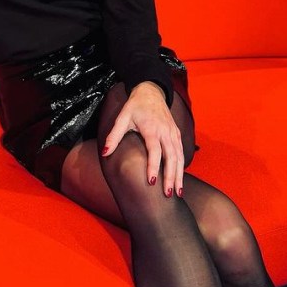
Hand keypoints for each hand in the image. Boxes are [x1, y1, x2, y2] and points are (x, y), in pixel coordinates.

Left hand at [101, 81, 183, 196]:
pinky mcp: (176, 134)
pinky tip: (180, 179)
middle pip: (171, 157)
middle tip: (167, 194)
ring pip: (179, 157)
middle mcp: (165, 132)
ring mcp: (173, 133)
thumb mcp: (122, 117)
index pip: (154, 150)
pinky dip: (182, 166)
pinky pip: (181, 152)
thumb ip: (114, 136)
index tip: (151, 181)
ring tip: (177, 192)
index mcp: (151, 128)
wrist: (151, 92)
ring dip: (179, 175)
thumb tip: (104, 152)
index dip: (153, 166)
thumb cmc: (135, 106)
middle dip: (170, 177)